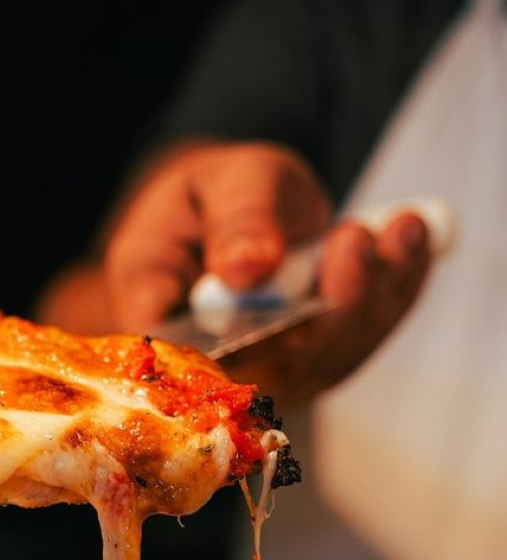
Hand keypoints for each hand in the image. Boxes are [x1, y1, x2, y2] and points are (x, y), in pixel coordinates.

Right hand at [101, 141, 431, 403]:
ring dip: (377, 294)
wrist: (223, 216)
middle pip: (276, 370)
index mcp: (155, 324)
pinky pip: (357, 344)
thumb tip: (249, 267)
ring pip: (327, 360)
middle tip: (360, 236)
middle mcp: (208, 368)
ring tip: (399, 226)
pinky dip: (392, 291)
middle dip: (338, 307)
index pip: (196, 362)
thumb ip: (234, 218)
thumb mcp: (215, 184)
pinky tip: (405, 240)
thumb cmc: (205, 200)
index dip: (256, 336)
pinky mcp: (309, 367)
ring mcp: (263, 375)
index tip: (309, 281)